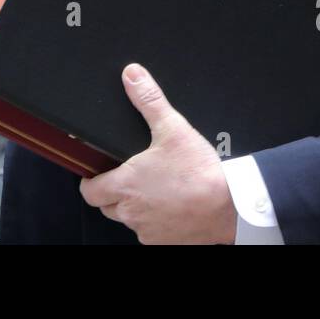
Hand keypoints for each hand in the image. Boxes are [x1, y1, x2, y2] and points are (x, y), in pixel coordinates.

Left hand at [78, 63, 237, 244]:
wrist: (230, 206)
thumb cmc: (199, 172)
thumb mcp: (172, 127)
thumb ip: (149, 99)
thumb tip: (132, 76)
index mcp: (125, 185)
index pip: (89, 191)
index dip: (90, 182)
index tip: (97, 175)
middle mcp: (131, 212)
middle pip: (107, 207)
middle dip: (113, 194)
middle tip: (131, 178)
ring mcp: (147, 230)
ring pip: (129, 220)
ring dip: (135, 208)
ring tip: (156, 190)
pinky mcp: (164, 242)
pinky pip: (150, 233)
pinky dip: (156, 222)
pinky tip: (171, 207)